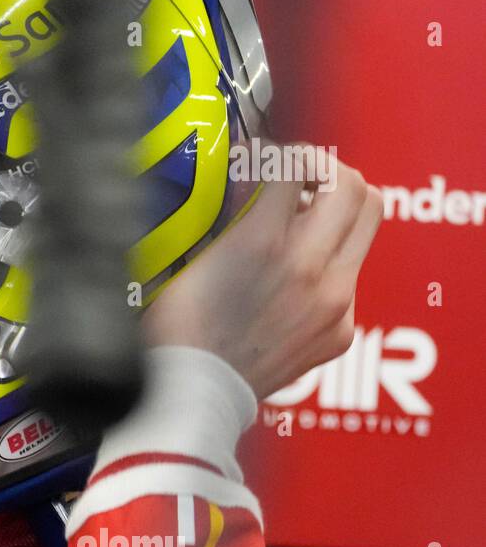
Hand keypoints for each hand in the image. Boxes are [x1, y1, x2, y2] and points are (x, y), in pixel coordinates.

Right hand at [142, 146, 382, 400]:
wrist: (194, 394)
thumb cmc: (179, 330)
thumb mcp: (198, 256)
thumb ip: (238, 215)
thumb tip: (258, 181)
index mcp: (263, 243)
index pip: (297, 164)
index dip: (281, 153)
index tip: (269, 158)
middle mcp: (309, 268)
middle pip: (354, 186)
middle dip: (329, 172)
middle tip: (304, 179)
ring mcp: (334, 302)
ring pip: (367, 226)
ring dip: (340, 213)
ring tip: (306, 222)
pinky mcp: (341, 330)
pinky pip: (350, 277)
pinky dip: (327, 266)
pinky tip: (294, 281)